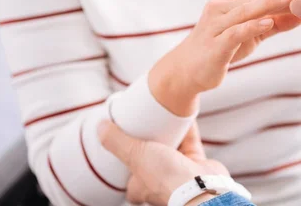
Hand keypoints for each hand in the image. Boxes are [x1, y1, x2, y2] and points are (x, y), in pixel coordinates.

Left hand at [99, 120, 227, 205]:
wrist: (201, 185)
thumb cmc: (166, 179)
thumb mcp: (134, 155)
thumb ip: (117, 141)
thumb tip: (99, 126)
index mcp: (139, 186)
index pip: (128, 170)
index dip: (126, 153)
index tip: (125, 135)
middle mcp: (159, 181)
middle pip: (151, 155)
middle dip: (150, 139)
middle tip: (145, 120)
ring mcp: (179, 172)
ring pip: (172, 147)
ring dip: (170, 132)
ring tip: (163, 114)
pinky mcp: (196, 163)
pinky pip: (190, 142)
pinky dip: (188, 129)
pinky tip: (184, 116)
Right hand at [150, 0, 300, 115]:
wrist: (188, 70)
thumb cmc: (222, 47)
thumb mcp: (251, 32)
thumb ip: (276, 22)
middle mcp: (219, 5)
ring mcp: (214, 23)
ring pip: (246, 9)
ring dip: (270, 5)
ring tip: (292, 2)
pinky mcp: (214, 43)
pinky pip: (235, 31)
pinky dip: (252, 26)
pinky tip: (268, 22)